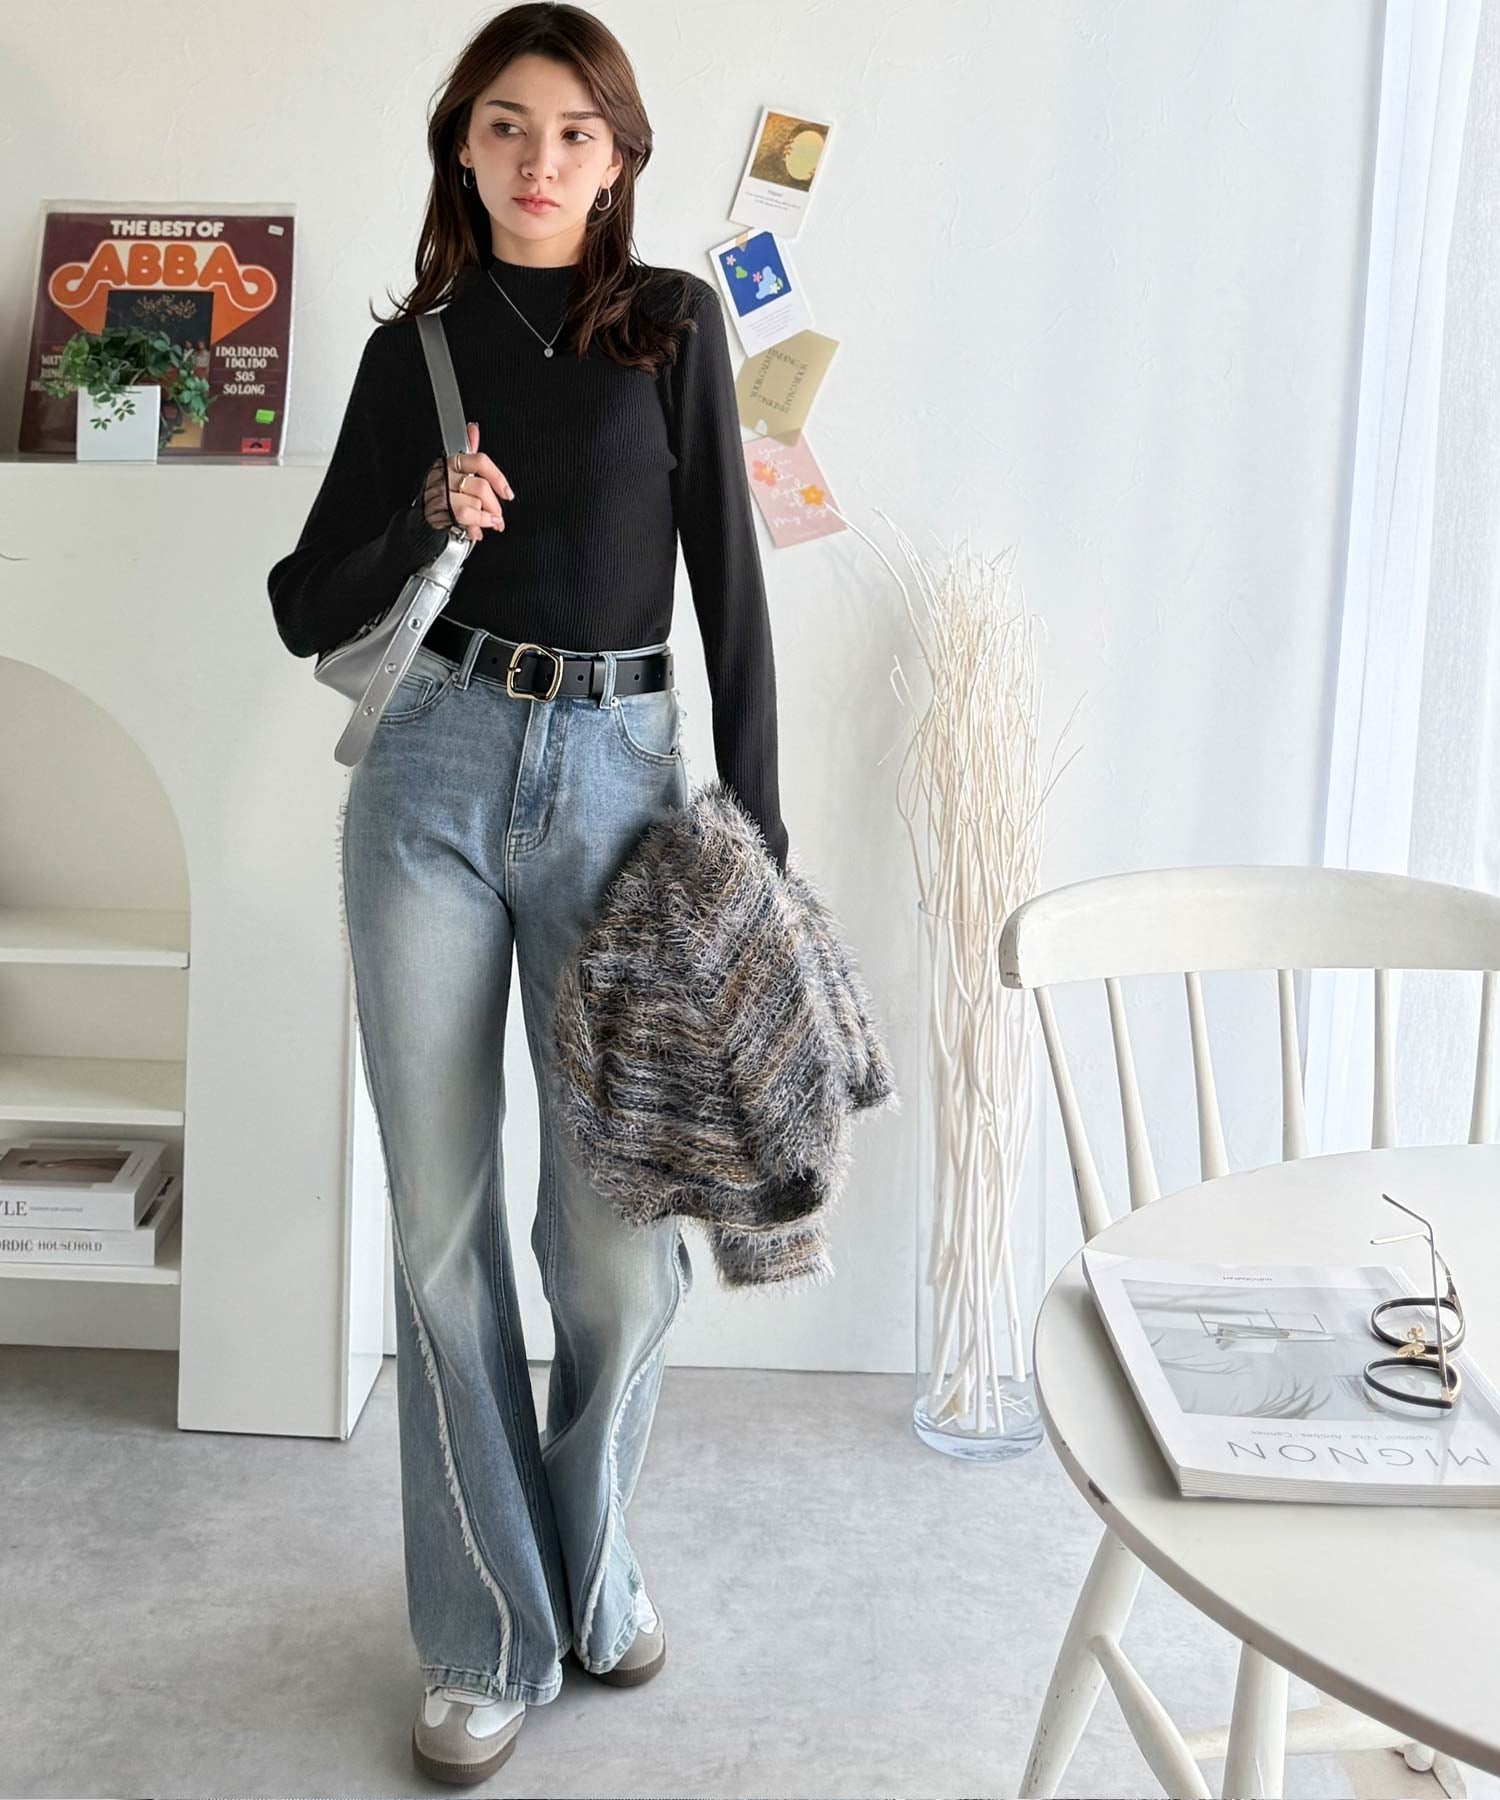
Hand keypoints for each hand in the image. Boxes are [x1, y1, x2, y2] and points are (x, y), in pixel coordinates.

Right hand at [422, 422, 513, 540]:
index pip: (479, 461)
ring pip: (475, 502)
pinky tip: (477, 530)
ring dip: (486, 518)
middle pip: (481, 486)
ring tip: (488, 524)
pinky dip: (477, 524)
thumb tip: (473, 428)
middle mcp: (445, 474)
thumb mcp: (455, 473)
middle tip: (498, 517)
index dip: (498, 477)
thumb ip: (468, 453)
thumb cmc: (441, 497)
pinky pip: (466, 514)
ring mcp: (441, 493)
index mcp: (451, 462)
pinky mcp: (439, 509)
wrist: (420, 522)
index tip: (508, 493)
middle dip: (494, 506)